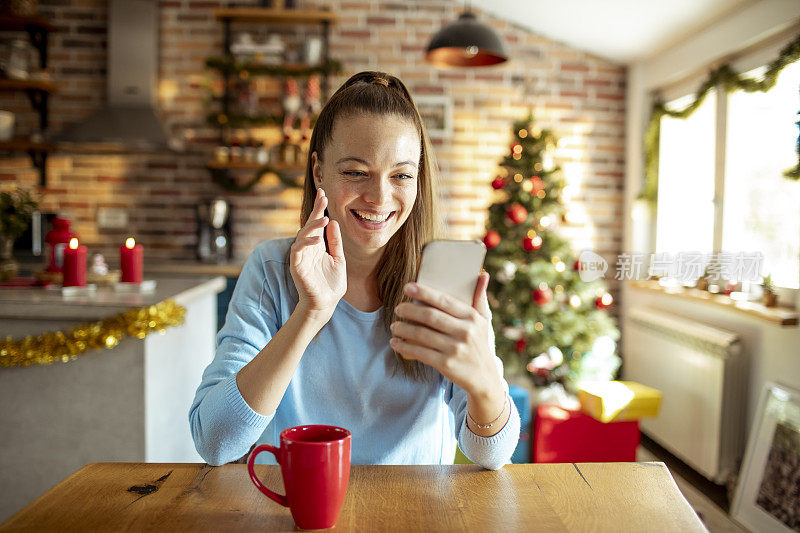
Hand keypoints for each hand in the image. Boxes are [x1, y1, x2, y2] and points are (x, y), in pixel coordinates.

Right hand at [289, 188, 346, 321]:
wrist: (325, 304)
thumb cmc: (331, 284)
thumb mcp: (338, 259)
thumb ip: (335, 242)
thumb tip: (333, 222)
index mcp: (318, 246)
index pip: (317, 224)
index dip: (320, 209)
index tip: (324, 194)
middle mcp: (308, 248)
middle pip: (309, 225)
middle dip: (315, 210)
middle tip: (323, 197)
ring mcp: (301, 257)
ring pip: (302, 236)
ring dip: (312, 226)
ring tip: (323, 218)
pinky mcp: (296, 266)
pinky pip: (297, 251)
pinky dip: (305, 243)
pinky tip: (316, 239)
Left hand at [389, 272, 502, 398]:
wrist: (485, 379)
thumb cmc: (480, 344)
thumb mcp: (485, 321)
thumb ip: (480, 298)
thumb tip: (482, 274)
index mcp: (472, 317)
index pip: (445, 301)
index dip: (424, 292)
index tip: (408, 287)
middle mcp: (465, 331)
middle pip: (430, 316)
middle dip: (409, 310)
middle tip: (398, 308)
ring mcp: (455, 349)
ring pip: (421, 334)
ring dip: (403, 328)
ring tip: (394, 326)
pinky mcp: (446, 364)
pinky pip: (420, 352)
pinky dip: (404, 347)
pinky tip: (396, 343)